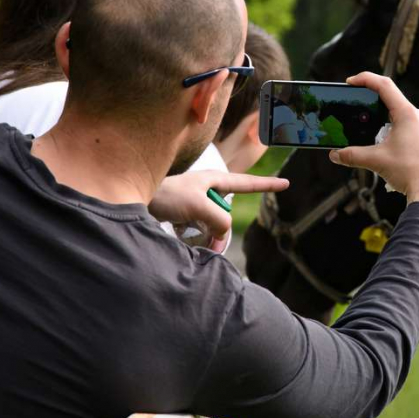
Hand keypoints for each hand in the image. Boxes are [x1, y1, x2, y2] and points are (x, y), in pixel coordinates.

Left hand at [150, 170, 288, 239]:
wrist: (133, 195)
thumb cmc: (166, 194)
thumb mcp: (198, 205)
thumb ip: (219, 220)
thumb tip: (222, 237)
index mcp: (215, 180)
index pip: (247, 183)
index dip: (267, 185)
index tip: (285, 182)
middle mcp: (208, 190)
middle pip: (226, 215)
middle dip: (218, 229)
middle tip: (200, 230)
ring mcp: (197, 202)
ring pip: (212, 226)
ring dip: (204, 236)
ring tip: (182, 228)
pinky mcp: (186, 214)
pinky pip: (199, 231)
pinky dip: (194, 237)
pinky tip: (178, 232)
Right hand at [329, 72, 418, 222]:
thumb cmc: (411, 171)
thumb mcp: (376, 161)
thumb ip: (352, 155)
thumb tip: (335, 154)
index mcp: (407, 113)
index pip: (384, 86)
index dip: (365, 79)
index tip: (350, 82)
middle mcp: (416, 116)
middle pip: (389, 98)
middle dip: (369, 100)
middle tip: (353, 103)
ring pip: (396, 113)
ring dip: (378, 116)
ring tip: (364, 126)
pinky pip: (403, 124)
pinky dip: (388, 127)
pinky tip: (379, 141)